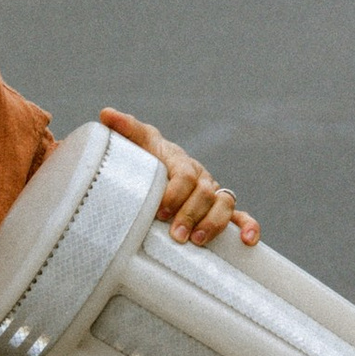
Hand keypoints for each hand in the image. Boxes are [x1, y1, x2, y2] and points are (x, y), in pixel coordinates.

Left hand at [98, 107, 258, 249]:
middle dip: (191, 214)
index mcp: (181, 161)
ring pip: (224, 204)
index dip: (176, 193)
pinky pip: (241, 217)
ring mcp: (213, 192)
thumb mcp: (137, 142)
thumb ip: (125, 129)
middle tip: (176, 234)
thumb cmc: (148, 156)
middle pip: (205, 193)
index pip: (184, 174)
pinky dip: (248, 227)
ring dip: (213, 223)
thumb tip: (106, 114)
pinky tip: (247, 241)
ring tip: (197, 240)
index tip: (161, 210)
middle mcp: (201, 176)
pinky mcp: (222, 210)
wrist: (160, 166)